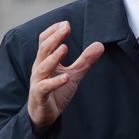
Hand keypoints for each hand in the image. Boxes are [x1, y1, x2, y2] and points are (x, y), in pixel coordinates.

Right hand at [28, 21, 104, 135]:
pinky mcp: (39, 95)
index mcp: (45, 61)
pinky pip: (45, 87)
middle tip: (66, 27)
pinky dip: (55, 82)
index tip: (66, 23)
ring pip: (42, 67)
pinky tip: (66, 77)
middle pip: (44, 49)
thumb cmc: (56, 92)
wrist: (44, 115)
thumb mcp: (74, 74)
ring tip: (64, 48)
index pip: (44, 41)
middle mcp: (39, 68)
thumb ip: (85, 60)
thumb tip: (100, 45)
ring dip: (53, 57)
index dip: (54, 31)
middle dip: (55, 38)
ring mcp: (38, 82)